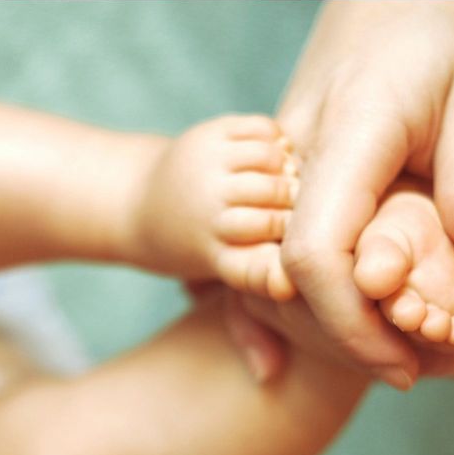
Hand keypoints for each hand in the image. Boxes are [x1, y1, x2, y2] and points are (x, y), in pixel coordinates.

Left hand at [130, 114, 300, 300]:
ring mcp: (207, 169)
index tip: (303, 270)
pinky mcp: (209, 134)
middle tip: (313, 213)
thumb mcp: (224, 271)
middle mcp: (208, 214)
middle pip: (279, 214)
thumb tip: (287, 321)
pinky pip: (264, 132)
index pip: (258, 269)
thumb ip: (260, 276)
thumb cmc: (200, 246)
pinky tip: (279, 157)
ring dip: (294, 173)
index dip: (287, 270)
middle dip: (302, 214)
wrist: (140, 204)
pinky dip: (280, 143)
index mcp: (214, 257)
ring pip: (273, 166)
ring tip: (296, 183)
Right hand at [276, 0, 453, 383]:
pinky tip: (338, 324)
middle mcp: (300, 152)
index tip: (404, 364)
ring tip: (399, 346)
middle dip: (345, 335)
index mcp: (349, 134)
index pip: (316, 252)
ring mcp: (291, 159)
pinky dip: (316, 287)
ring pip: (287, 260)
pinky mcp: (299, 165)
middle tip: (413, 368)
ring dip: (334, 315)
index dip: (350, 323)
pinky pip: (294, 236)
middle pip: (290, 272)